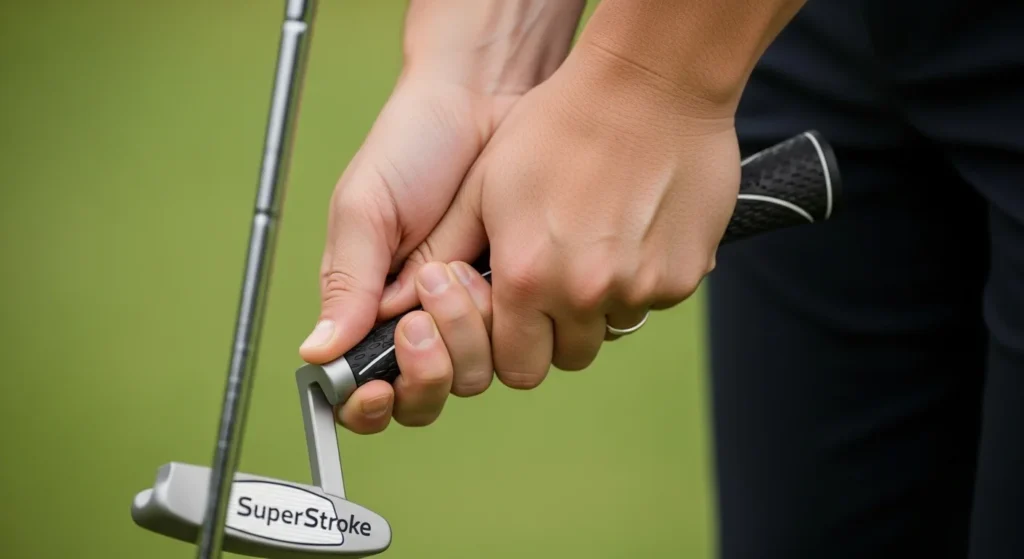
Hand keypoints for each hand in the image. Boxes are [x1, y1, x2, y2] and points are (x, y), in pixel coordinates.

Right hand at [299, 0, 586, 433]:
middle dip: (424, 369)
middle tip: (417, 318)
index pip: (366, 389)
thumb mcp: (364, 210)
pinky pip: (520, 341)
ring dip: (463, 333)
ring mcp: (475, 314)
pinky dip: (506, 316)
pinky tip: (495, 271)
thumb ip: (345, 285)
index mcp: (372, 309)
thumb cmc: (413, 147)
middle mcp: (424, 321)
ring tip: (457, 270)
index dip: (370, 407)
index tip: (378, 391)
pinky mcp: (521, 299)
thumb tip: (317, 354)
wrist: (484, 100)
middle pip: (424, 397)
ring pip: (474, 376)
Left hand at [384, 43, 740, 392]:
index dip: (510, 344)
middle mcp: (585, 294)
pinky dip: (642, 276)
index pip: (513, 365)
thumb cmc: (556, 125)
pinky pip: (655, 299)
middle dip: (555, 333)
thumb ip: (447, 254)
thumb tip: (411, 304)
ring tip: (595, 240)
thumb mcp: (483, 186)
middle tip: (554, 281)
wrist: (649, 82)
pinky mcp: (685, 276)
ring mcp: (641, 287)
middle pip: (566, 358)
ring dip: (600, 303)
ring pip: (612, 327)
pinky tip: (633, 225)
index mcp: (527, 276)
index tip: (514, 314)